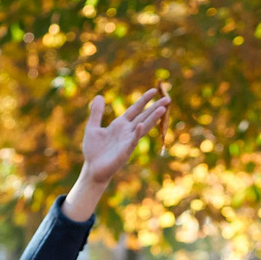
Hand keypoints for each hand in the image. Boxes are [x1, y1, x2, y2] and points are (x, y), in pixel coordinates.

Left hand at [64, 88, 170, 221]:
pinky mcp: (125, 151)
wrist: (92, 169)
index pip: (135, 109)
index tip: (154, 90)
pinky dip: (137, 133)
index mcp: (120, 124)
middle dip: (155, 108)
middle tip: (168, 99)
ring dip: (152, 118)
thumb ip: (96, 113)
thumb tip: (100, 96)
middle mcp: (127, 131)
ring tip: (163, 109)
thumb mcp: (92, 127)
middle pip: (144, 116)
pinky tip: (141, 125)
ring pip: (143, 127)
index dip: (144, 100)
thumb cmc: (94, 150)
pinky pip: (132, 141)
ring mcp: (128, 141)